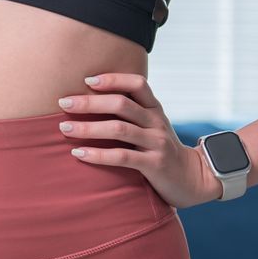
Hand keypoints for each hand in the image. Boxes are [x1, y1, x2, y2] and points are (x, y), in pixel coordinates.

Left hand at [56, 71, 224, 207]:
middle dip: (89, 102)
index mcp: (155, 109)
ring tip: (65, 129)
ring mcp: (157, 143)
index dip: (113, 79)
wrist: (193, 180)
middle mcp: (156, 122)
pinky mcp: (154, 165)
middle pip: (121, 104)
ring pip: (119, 129)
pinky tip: (79, 153)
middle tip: (63, 103)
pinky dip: (98, 154)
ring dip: (88, 128)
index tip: (87, 80)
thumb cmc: (161, 150)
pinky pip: (122, 157)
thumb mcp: (152, 126)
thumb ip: (131, 113)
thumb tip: (90, 99)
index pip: (137, 84)